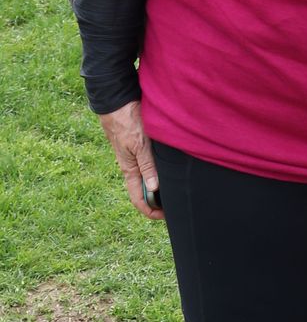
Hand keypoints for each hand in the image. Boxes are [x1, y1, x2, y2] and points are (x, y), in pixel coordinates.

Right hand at [98, 101, 163, 220]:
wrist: (117, 103)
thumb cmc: (127, 123)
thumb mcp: (140, 144)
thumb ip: (147, 165)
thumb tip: (154, 189)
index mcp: (129, 169)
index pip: (138, 198)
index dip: (150, 211)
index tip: (164, 217)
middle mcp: (131, 166)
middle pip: (144, 190)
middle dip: (157, 201)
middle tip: (174, 206)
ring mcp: (134, 156)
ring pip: (147, 178)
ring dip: (158, 187)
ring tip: (175, 190)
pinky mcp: (138, 146)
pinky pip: (149, 165)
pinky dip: (158, 172)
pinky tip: (170, 170)